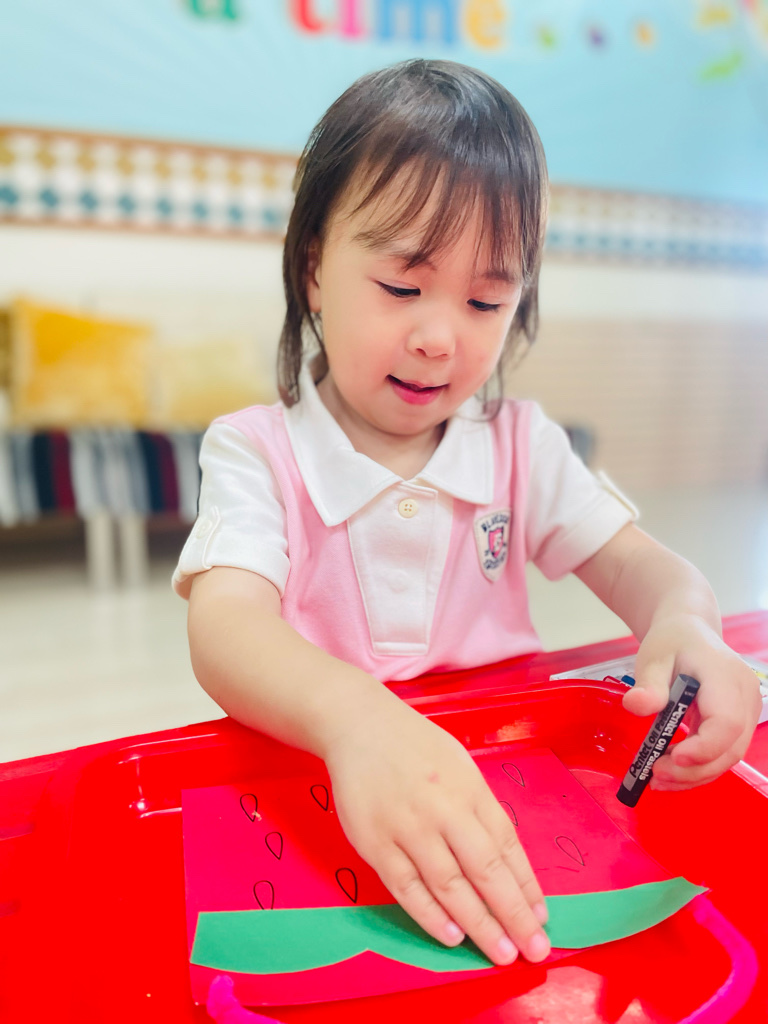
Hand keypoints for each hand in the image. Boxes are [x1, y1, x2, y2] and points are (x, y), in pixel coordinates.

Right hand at [323, 697, 549, 965]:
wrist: (360, 726)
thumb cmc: (416, 748)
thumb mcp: (461, 766)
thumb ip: (481, 810)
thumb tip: (507, 864)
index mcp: (470, 788)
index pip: (507, 845)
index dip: (526, 885)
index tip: (541, 918)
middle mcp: (444, 809)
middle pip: (485, 870)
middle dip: (513, 915)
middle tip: (534, 949)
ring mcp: (408, 828)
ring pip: (448, 886)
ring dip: (478, 924)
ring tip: (500, 953)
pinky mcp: (375, 843)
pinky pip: (406, 888)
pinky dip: (430, 916)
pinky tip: (451, 937)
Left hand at [624, 614, 761, 789]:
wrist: (689, 634)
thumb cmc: (673, 643)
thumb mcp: (653, 657)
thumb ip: (648, 684)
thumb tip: (636, 705)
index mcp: (726, 676)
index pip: (727, 721)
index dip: (704, 746)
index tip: (673, 758)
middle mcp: (745, 697)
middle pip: (730, 747)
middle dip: (694, 769)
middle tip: (655, 775)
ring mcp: (746, 712)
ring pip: (728, 756)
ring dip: (694, 774)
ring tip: (656, 778)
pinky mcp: (738, 725)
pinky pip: (722, 753)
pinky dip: (697, 767)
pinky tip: (670, 772)